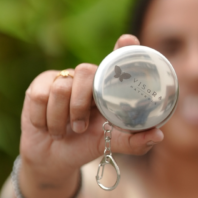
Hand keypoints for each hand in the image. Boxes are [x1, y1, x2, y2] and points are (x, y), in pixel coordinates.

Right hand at [20, 35, 163, 180]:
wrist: (53, 157)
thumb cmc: (87, 145)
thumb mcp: (110, 144)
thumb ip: (133, 141)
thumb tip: (158, 135)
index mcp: (108, 89)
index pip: (118, 60)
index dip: (124, 47)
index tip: (128, 40)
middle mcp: (87, 79)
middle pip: (85, 71)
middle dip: (80, 104)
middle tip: (80, 128)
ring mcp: (63, 79)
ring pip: (60, 89)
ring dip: (60, 119)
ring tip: (63, 132)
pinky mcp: (40, 85)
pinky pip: (39, 96)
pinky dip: (43, 120)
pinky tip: (47, 126)